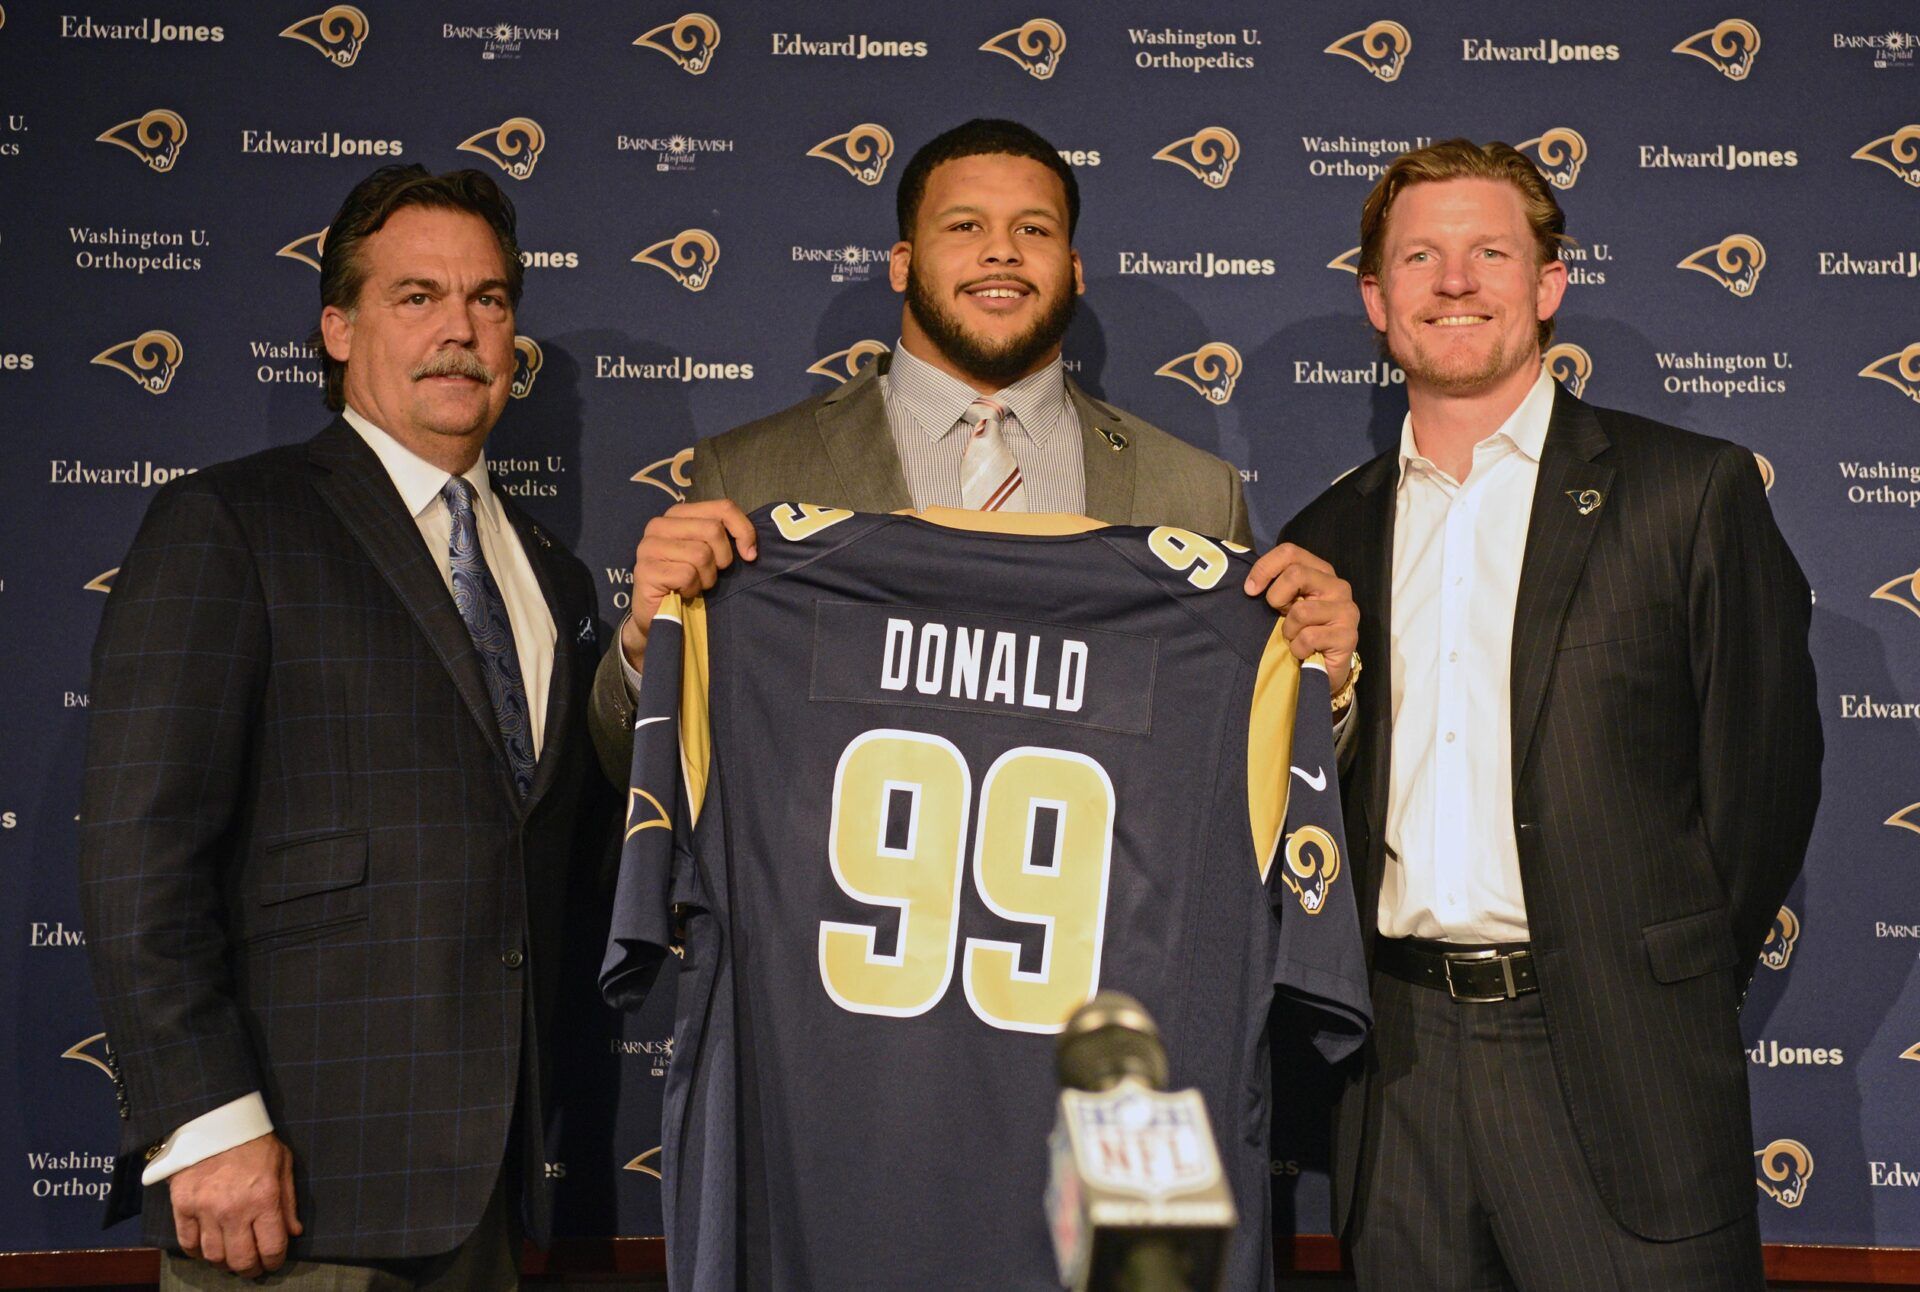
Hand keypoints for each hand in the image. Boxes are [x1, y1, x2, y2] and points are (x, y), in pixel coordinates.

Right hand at [169, 1132, 300, 1276]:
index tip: (273, 1262)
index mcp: (264, 1199)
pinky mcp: (183, 1207)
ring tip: (231, 1258)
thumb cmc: (254, 1142)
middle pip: (241, 1260)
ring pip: (214, 1256)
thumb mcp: (282, 1165)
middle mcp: (234, 1210)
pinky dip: (197, 1252)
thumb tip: (294, 1233)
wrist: (215, 1122)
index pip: (271, 1247)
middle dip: (250, 1269)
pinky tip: (207, 1248)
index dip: (275, 1261)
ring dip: (224, 1263)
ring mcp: (205, 1210)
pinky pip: (187, 1243)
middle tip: (253, 1267)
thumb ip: (288, 1202)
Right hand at [621, 500, 756, 672]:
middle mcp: (659, 524)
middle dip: (722, 558)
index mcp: (678, 514)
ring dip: (706, 578)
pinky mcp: (645, 570)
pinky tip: (681, 592)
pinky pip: (687, 575)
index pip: (722, 507)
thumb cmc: (688, 581)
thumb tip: (750, 551)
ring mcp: (648, 546)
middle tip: (710, 574)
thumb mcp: (711, 554)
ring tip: (694, 584)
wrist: (659, 614)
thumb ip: (726, 538)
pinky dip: (692, 589)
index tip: (749, 555)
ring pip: (701, 554)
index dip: (743, 531)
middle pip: (713, 529)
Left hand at [1243, 543, 1357, 694]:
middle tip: (1280, 616)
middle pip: (1295, 574)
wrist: (1323, 669)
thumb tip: (1250, 585)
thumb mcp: (1286, 604)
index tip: (1250, 590)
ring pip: (1301, 610)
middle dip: (1276, 598)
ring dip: (1288, 630)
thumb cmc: (1301, 632)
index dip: (1264, 568)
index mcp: (1320, 572)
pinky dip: (1298, 648)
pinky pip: (1309, 637)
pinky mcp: (1348, 635)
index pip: (1290, 552)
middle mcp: (1338, 586)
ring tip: (1295, 637)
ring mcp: (1346, 610)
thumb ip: (1276, 586)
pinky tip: (1305, 651)